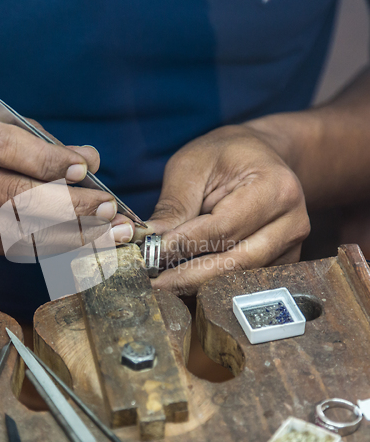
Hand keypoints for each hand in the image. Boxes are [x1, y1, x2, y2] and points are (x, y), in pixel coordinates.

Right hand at [0, 100, 133, 257]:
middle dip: (71, 206)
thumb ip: (40, 140)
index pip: (3, 148)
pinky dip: (58, 245)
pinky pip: (18, 248)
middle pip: (16, 197)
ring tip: (112, 232)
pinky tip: (88, 242)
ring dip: (75, 234)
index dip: (47, 160)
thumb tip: (89, 160)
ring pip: (23, 232)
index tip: (84, 167)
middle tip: (108, 208)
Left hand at [136, 125, 309, 295]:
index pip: (224, 228)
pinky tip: (185, 284)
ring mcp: (291, 247)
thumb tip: (149, 241)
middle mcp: (292, 222)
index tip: (153, 253)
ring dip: (198, 286)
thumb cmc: (225, 155)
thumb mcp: (192, 166)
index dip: (185, 244)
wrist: (260, 156)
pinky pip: (245, 282)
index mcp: (275, 188)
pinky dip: (213, 286)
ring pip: (239, 277)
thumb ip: (173, 205)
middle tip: (154, 284)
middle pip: (236, 262)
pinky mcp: (283, 263)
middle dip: (189, 276)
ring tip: (164, 285)